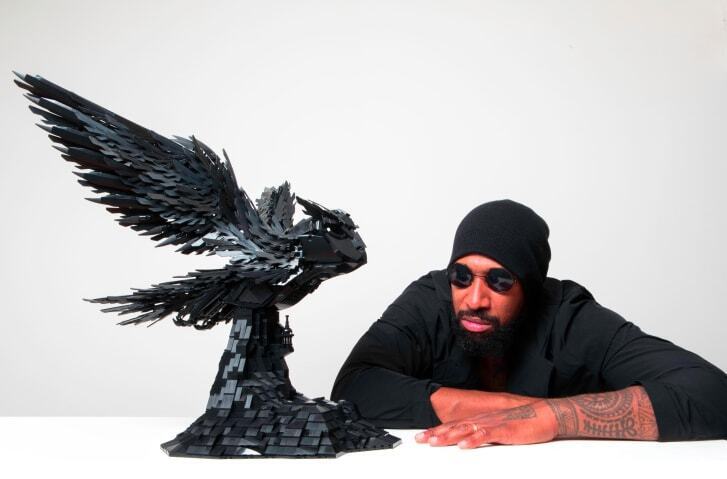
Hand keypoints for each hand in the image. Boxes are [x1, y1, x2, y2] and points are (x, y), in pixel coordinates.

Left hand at [414, 401, 557, 448]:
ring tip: (435, 441)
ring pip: (467, 429)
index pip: (454, 425)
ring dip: (449, 435)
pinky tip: (464, 444)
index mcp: (481, 420)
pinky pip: (486, 435)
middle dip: (437, 433)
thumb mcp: (498, 429)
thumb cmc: (524, 423)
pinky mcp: (505, 429)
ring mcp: (493, 424)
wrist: (545, 415)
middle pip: (455, 427)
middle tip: (420, 439)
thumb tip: (469, 441)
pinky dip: (474, 439)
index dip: (437, 431)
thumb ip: (484, 434)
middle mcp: (483, 420)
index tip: (423, 437)